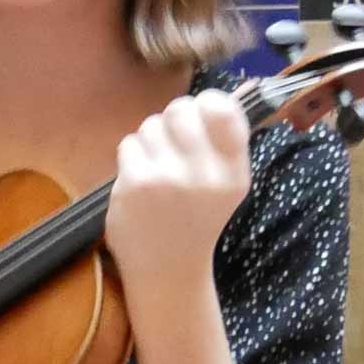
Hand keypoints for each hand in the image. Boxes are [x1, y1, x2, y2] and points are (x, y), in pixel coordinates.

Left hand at [104, 90, 252, 300]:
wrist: (168, 270)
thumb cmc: (196, 221)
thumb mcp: (225, 187)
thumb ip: (223, 144)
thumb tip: (221, 93)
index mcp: (233, 172)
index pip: (223, 110)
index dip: (206, 102)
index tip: (199, 113)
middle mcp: (205, 174)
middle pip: (180, 109)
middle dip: (171, 118)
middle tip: (171, 140)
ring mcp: (168, 177)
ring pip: (150, 125)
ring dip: (149, 140)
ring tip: (157, 167)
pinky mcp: (136, 183)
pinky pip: (129, 144)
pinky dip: (132, 157)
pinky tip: (140, 180)